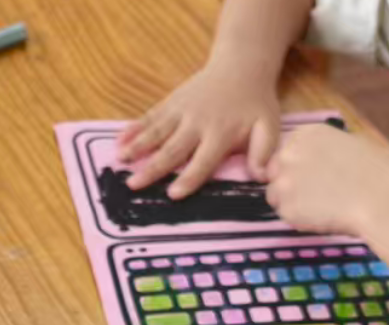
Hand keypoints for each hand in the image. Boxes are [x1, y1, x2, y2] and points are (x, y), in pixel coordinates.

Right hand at [117, 64, 279, 198]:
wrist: (241, 66)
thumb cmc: (256, 103)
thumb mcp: (269, 126)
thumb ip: (264, 152)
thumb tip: (262, 178)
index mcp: (221, 134)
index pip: (203, 161)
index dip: (188, 178)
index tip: (172, 194)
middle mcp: (197, 123)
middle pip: (172, 149)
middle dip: (153, 168)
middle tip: (133, 185)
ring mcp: (181, 111)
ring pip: (156, 131)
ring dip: (137, 146)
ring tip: (119, 160)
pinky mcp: (171, 102)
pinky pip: (150, 116)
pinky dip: (134, 128)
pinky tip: (119, 140)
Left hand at [266, 124, 388, 235]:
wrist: (382, 200)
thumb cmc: (379, 172)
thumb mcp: (352, 143)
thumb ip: (327, 149)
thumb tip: (323, 159)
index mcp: (306, 134)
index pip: (286, 150)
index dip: (297, 166)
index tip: (311, 176)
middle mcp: (288, 154)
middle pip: (274, 171)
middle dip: (289, 183)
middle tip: (313, 195)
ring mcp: (284, 182)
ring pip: (276, 196)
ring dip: (292, 202)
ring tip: (320, 208)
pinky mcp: (287, 209)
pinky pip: (287, 216)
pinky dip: (300, 219)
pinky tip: (323, 218)